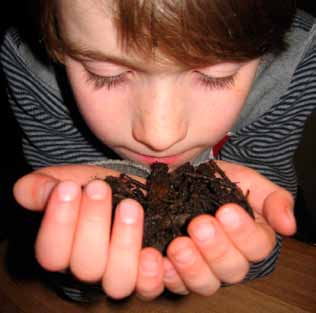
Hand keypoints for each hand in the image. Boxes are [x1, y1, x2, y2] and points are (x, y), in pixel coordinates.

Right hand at [13, 164, 163, 299]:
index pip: (52, 253)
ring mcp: (123, 274)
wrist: (135, 191)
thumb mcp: (69, 181)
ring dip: (124, 244)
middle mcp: (94, 270)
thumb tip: (30, 191)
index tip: (67, 188)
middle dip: (92, 224)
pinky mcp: (151, 272)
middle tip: (99, 188)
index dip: (58, 223)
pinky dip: (158, 272)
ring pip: (119, 280)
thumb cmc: (98, 188)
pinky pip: (153, 286)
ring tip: (129, 207)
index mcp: (67, 252)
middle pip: (87, 266)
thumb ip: (44, 187)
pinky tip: (164, 248)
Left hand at [162, 160, 295, 295]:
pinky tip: (160, 262)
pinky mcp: (174, 267)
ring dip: (192, 267)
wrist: (181, 177)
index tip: (226, 211)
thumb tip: (289, 226)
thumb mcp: (246, 180)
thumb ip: (272, 198)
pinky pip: (173, 284)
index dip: (244, 233)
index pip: (257, 247)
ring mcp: (200, 266)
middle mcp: (227, 258)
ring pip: (205, 283)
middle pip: (231, 270)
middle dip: (216, 249)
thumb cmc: (216, 180)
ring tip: (178, 245)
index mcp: (249, 239)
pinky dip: (167, 277)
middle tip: (199, 224)